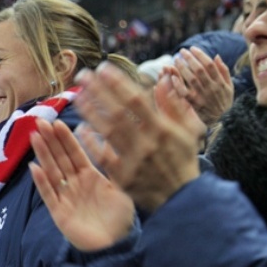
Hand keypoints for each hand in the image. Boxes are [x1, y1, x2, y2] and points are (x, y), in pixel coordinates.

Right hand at [29, 119, 134, 251]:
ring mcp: (66, 197)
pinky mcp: (59, 213)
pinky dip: (42, 182)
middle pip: (60, 158)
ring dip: (43, 155)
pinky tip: (34, 168)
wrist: (117, 245)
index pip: (75, 153)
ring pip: (52, 172)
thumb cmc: (120, 217)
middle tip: (39, 121)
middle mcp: (75, 184)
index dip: (66, 138)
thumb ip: (112, 164)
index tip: (57, 122)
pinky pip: (49, 195)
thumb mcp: (121, 186)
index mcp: (90, 176)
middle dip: (50, 140)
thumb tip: (106, 139)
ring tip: (34, 137)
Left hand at [73, 63, 200, 211]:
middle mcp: (146, 143)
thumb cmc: (183, 160)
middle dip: (99, 92)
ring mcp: (133, 161)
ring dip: (90, 113)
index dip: (118, 83)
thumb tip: (164, 79)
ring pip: (107, 133)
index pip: (136, 100)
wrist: (181, 198)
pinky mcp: (122, 177)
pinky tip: (80, 128)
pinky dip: (91, 142)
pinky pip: (102, 157)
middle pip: (118, 113)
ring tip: (77, 96)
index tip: (103, 68)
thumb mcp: (189, 131)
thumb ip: (174, 105)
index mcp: (162, 129)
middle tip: (82, 76)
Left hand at [169, 47, 233, 126]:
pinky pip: (185, 94)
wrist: (224, 122)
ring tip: (176, 60)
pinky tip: (173, 77)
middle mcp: (211, 88)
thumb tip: (216, 56)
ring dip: (183, 68)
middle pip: (199, 69)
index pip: (209, 64)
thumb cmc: (225, 103)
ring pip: (191, 79)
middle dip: (189, 58)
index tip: (192, 48)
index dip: (200, 55)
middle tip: (182, 51)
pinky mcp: (195, 104)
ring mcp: (203, 96)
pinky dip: (179, 85)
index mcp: (220, 82)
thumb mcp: (230, 87)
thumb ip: (224, 71)